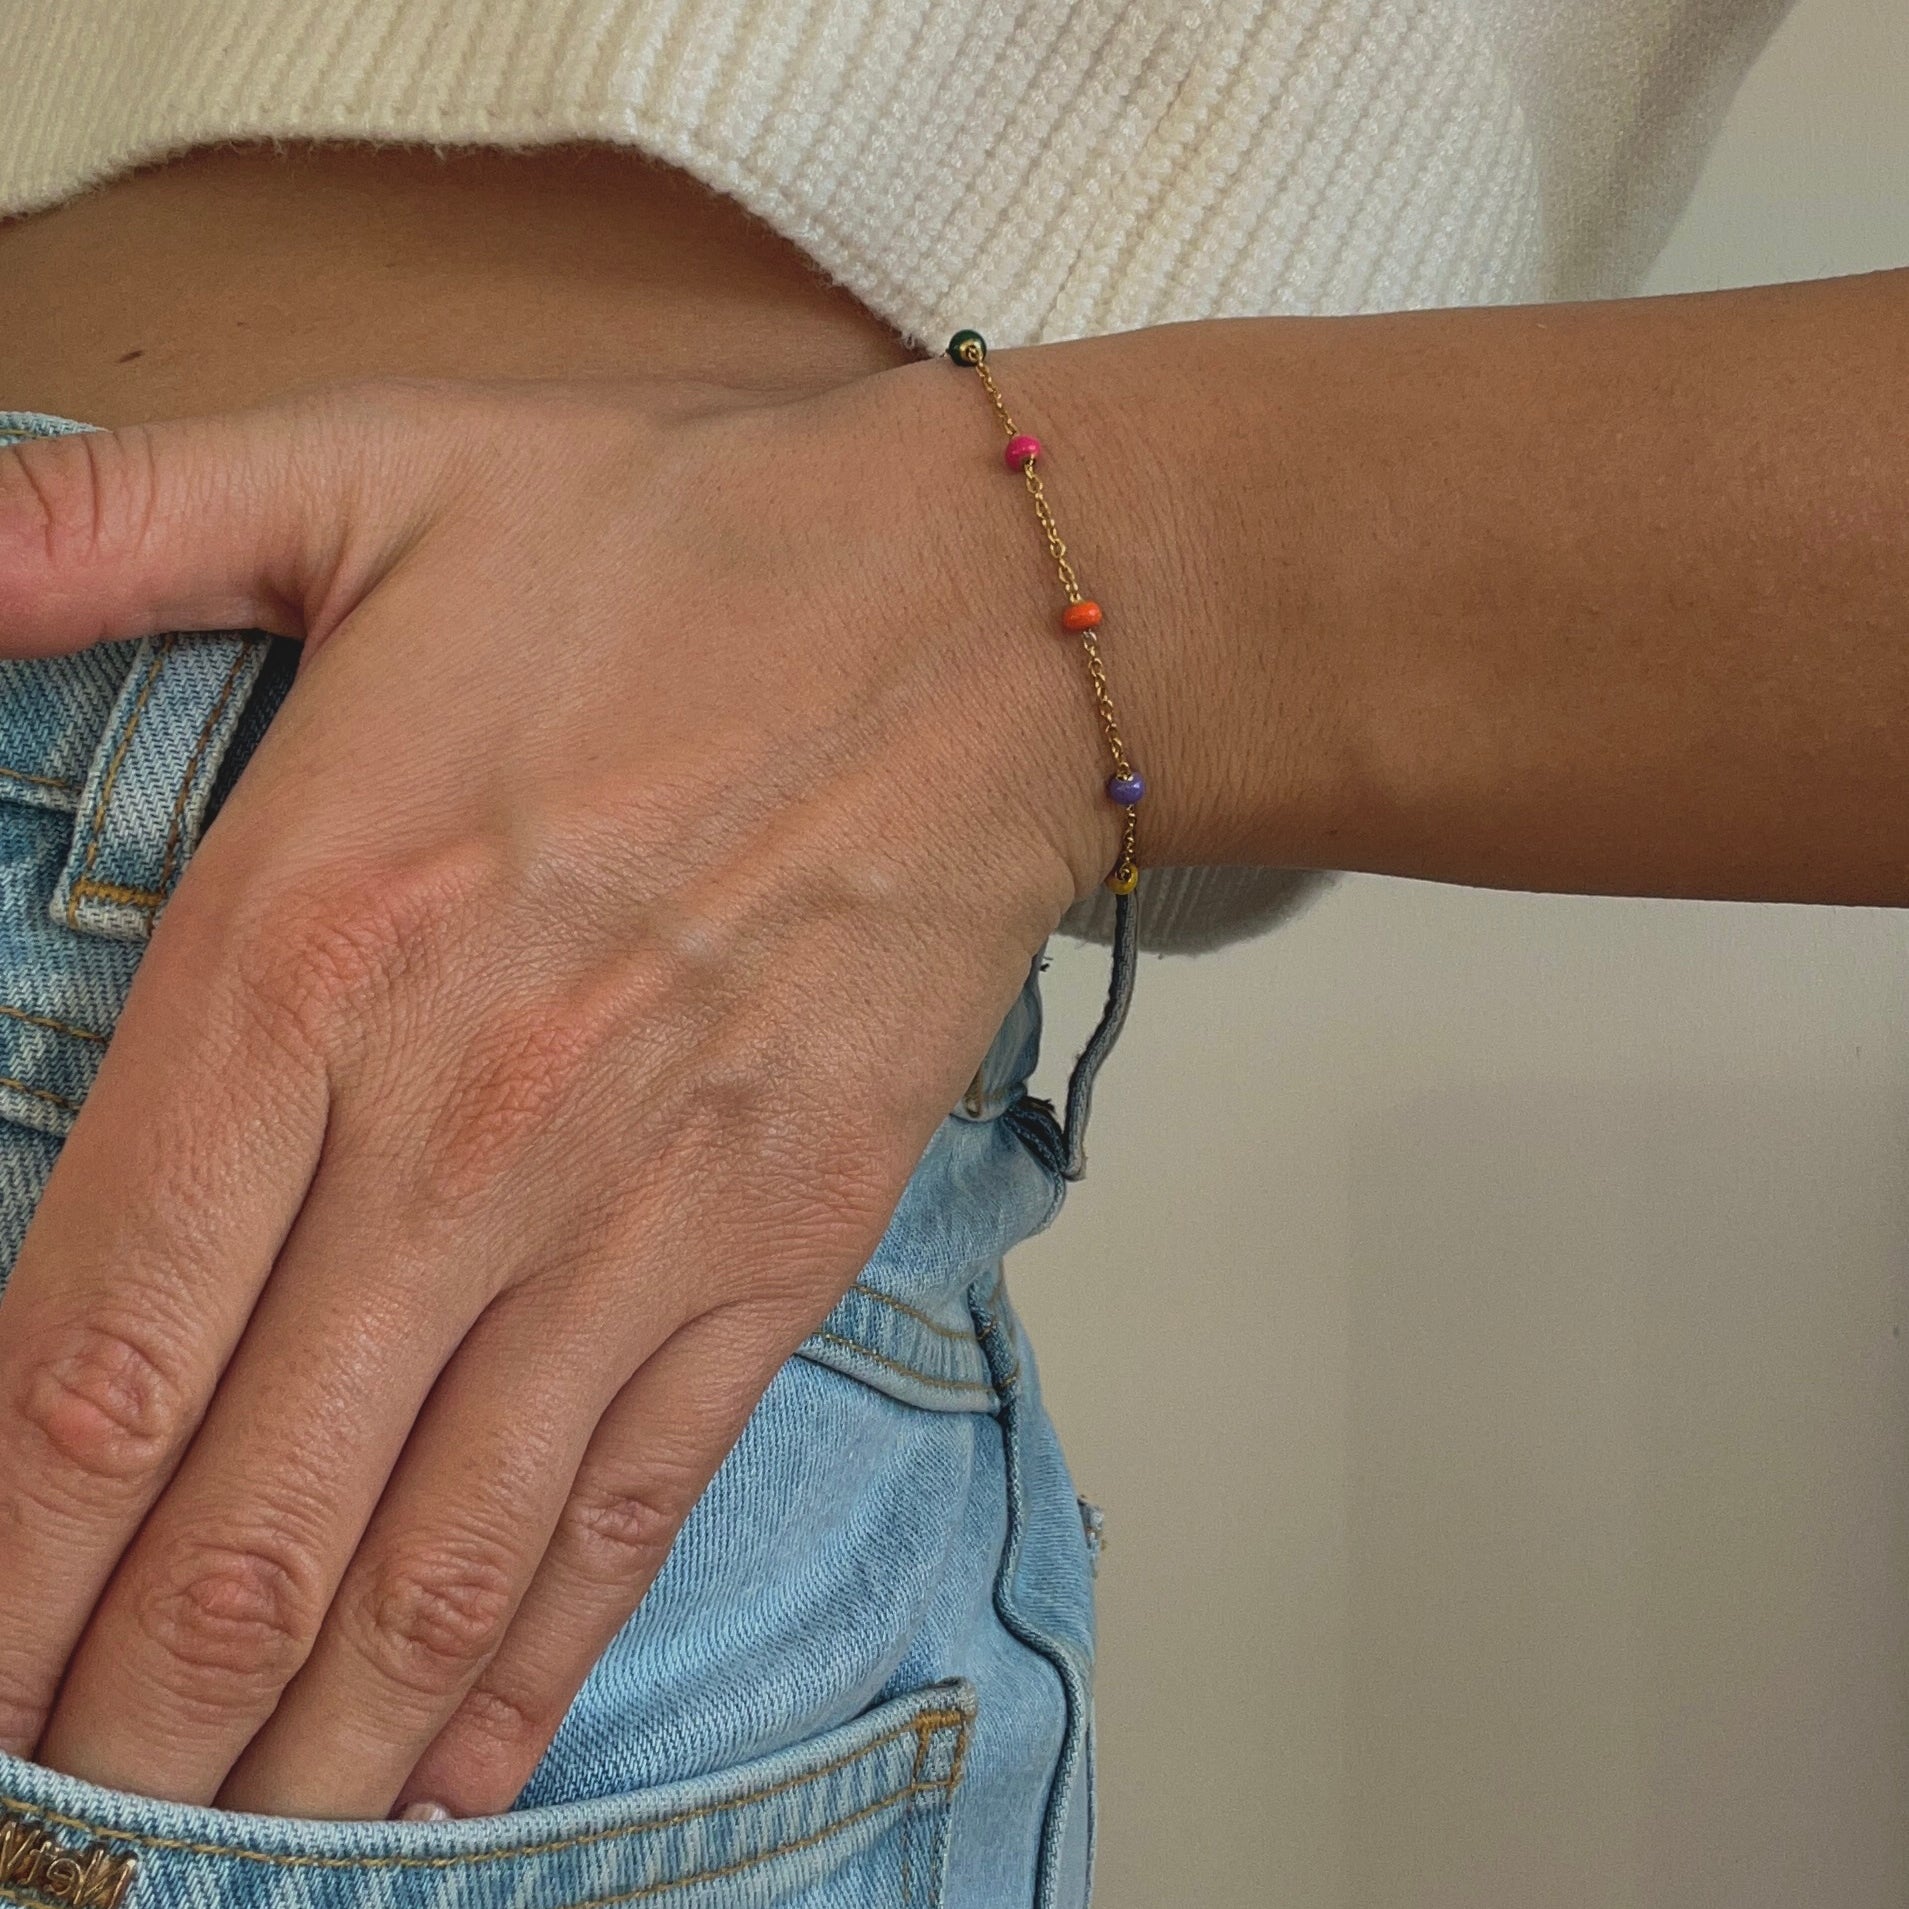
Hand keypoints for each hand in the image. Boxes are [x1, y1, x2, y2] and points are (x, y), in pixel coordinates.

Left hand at [0, 368, 1117, 1817]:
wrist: (986, 621)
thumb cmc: (688, 550)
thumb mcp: (365, 476)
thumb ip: (94, 534)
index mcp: (310, 953)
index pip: (92, 1348)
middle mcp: (459, 1133)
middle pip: (241, 1515)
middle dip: (116, 1722)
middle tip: (50, 1838)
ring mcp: (633, 1216)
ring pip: (429, 1560)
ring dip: (303, 1749)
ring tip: (206, 1859)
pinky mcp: (775, 1249)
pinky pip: (629, 1504)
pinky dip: (528, 1664)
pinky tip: (456, 1774)